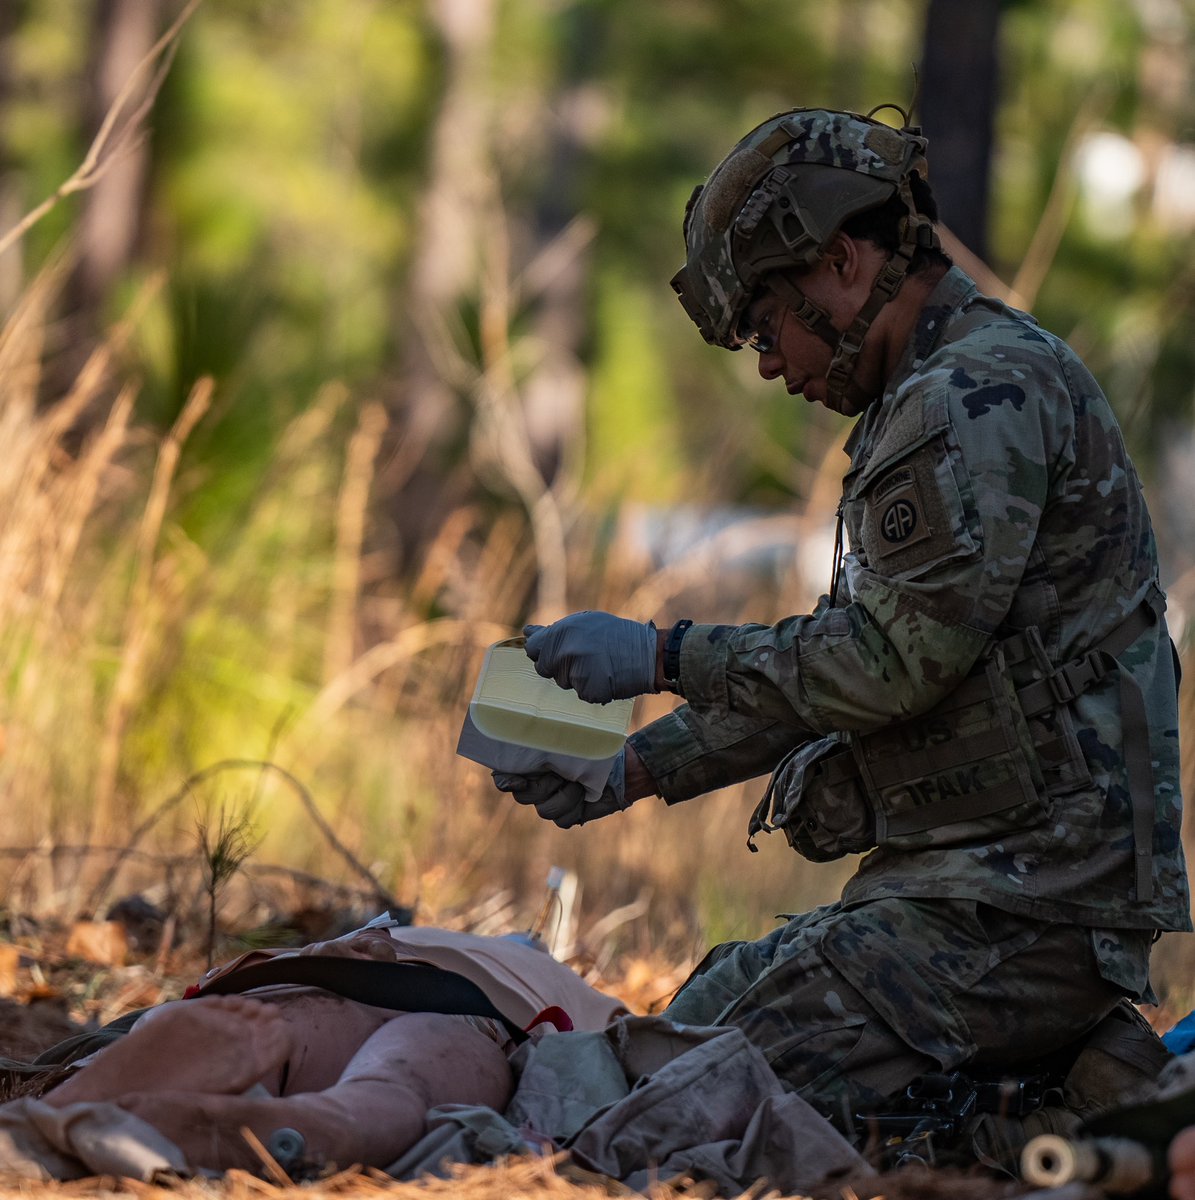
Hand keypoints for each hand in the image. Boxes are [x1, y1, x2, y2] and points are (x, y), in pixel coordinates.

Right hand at [493, 753, 628, 828]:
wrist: (621, 767)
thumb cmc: (593, 748)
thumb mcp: (568, 741)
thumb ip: (543, 744)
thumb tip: (523, 747)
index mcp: (532, 764)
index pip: (504, 777)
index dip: (506, 781)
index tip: (519, 780)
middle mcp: (537, 784)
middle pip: (523, 796)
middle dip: (543, 786)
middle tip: (561, 773)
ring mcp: (551, 801)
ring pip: (543, 810)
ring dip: (565, 796)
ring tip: (579, 783)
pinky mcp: (567, 816)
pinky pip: (561, 820)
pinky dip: (575, 807)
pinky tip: (585, 795)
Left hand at [524, 611, 657, 702]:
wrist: (647, 653)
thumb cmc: (615, 635)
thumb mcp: (584, 623)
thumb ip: (553, 631)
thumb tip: (528, 632)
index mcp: (562, 633)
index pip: (533, 648)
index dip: (544, 651)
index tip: (557, 651)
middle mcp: (565, 653)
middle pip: (545, 668)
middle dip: (558, 665)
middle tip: (583, 657)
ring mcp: (576, 674)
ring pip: (563, 682)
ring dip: (576, 677)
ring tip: (598, 665)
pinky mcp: (588, 692)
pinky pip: (580, 693)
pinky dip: (591, 689)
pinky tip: (605, 677)